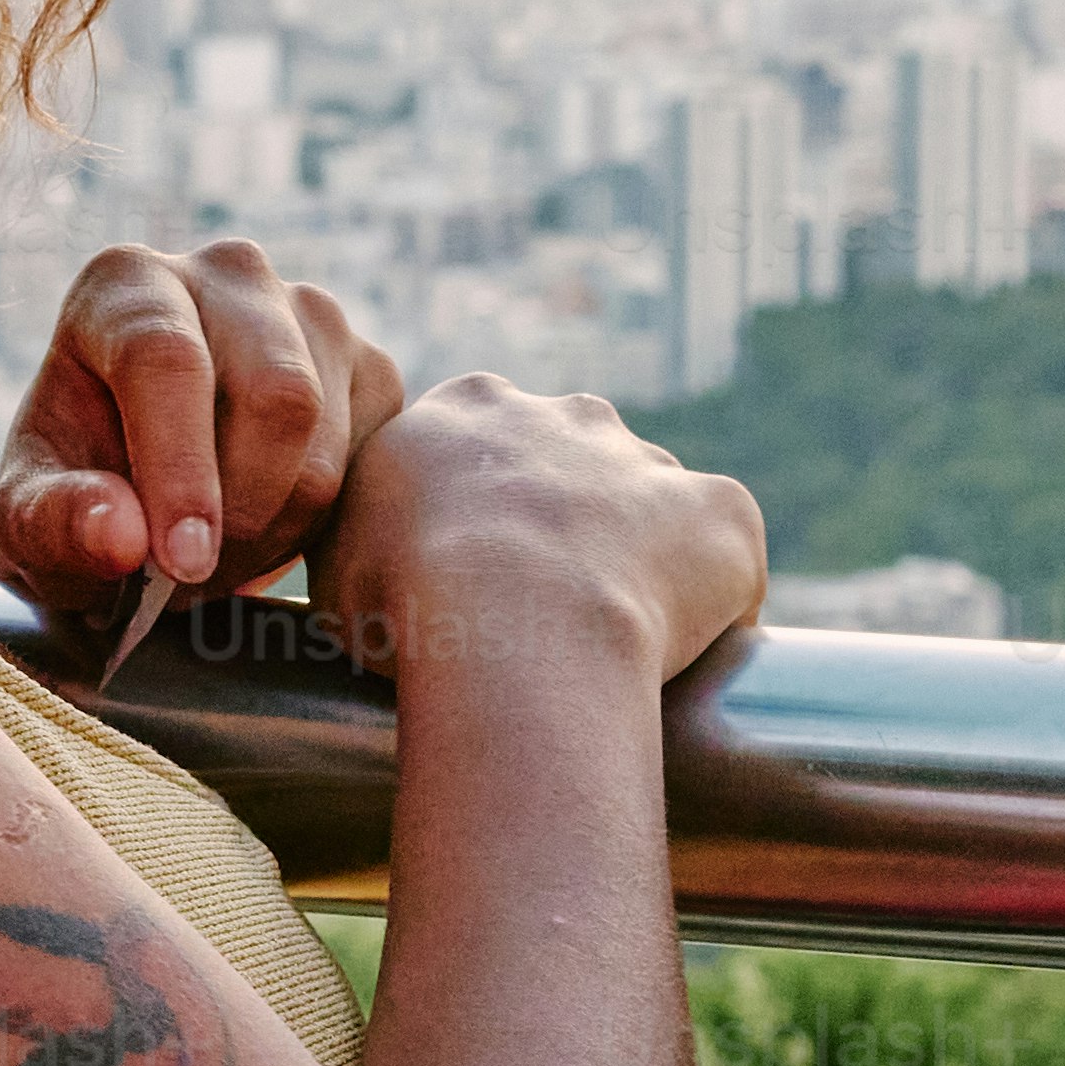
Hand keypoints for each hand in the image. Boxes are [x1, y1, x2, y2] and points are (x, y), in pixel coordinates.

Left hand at [0, 240, 403, 623]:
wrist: (145, 495)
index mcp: (126, 283)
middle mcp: (228, 272)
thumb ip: (55, 526)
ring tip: (216, 560)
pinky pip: (371, 460)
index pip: (167, 358)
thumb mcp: (33, 522)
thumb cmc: (75, 494)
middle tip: (193, 579)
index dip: (180, 468)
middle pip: (274, 392)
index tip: (182, 562)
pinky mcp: (371, 366)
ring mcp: (311, 312)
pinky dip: (321, 522)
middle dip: (241, 511)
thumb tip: (122, 535)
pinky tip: (263, 530)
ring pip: (325, 435)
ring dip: (276, 527)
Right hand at [307, 373, 765, 695]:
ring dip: (637, 558)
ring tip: (610, 647)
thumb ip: (363, 546)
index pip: (477, 442)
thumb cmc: (405, 604)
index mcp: (468, 408)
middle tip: (537, 613)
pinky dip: (714, 598)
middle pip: (572, 458)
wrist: (513, 622)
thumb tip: (361, 581)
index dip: (473, 511)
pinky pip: (725, 552)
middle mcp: (564, 413)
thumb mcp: (338, 561)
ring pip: (649, 505)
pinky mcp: (719, 511)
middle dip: (561, 522)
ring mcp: (648, 458)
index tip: (465, 577)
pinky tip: (690, 657)